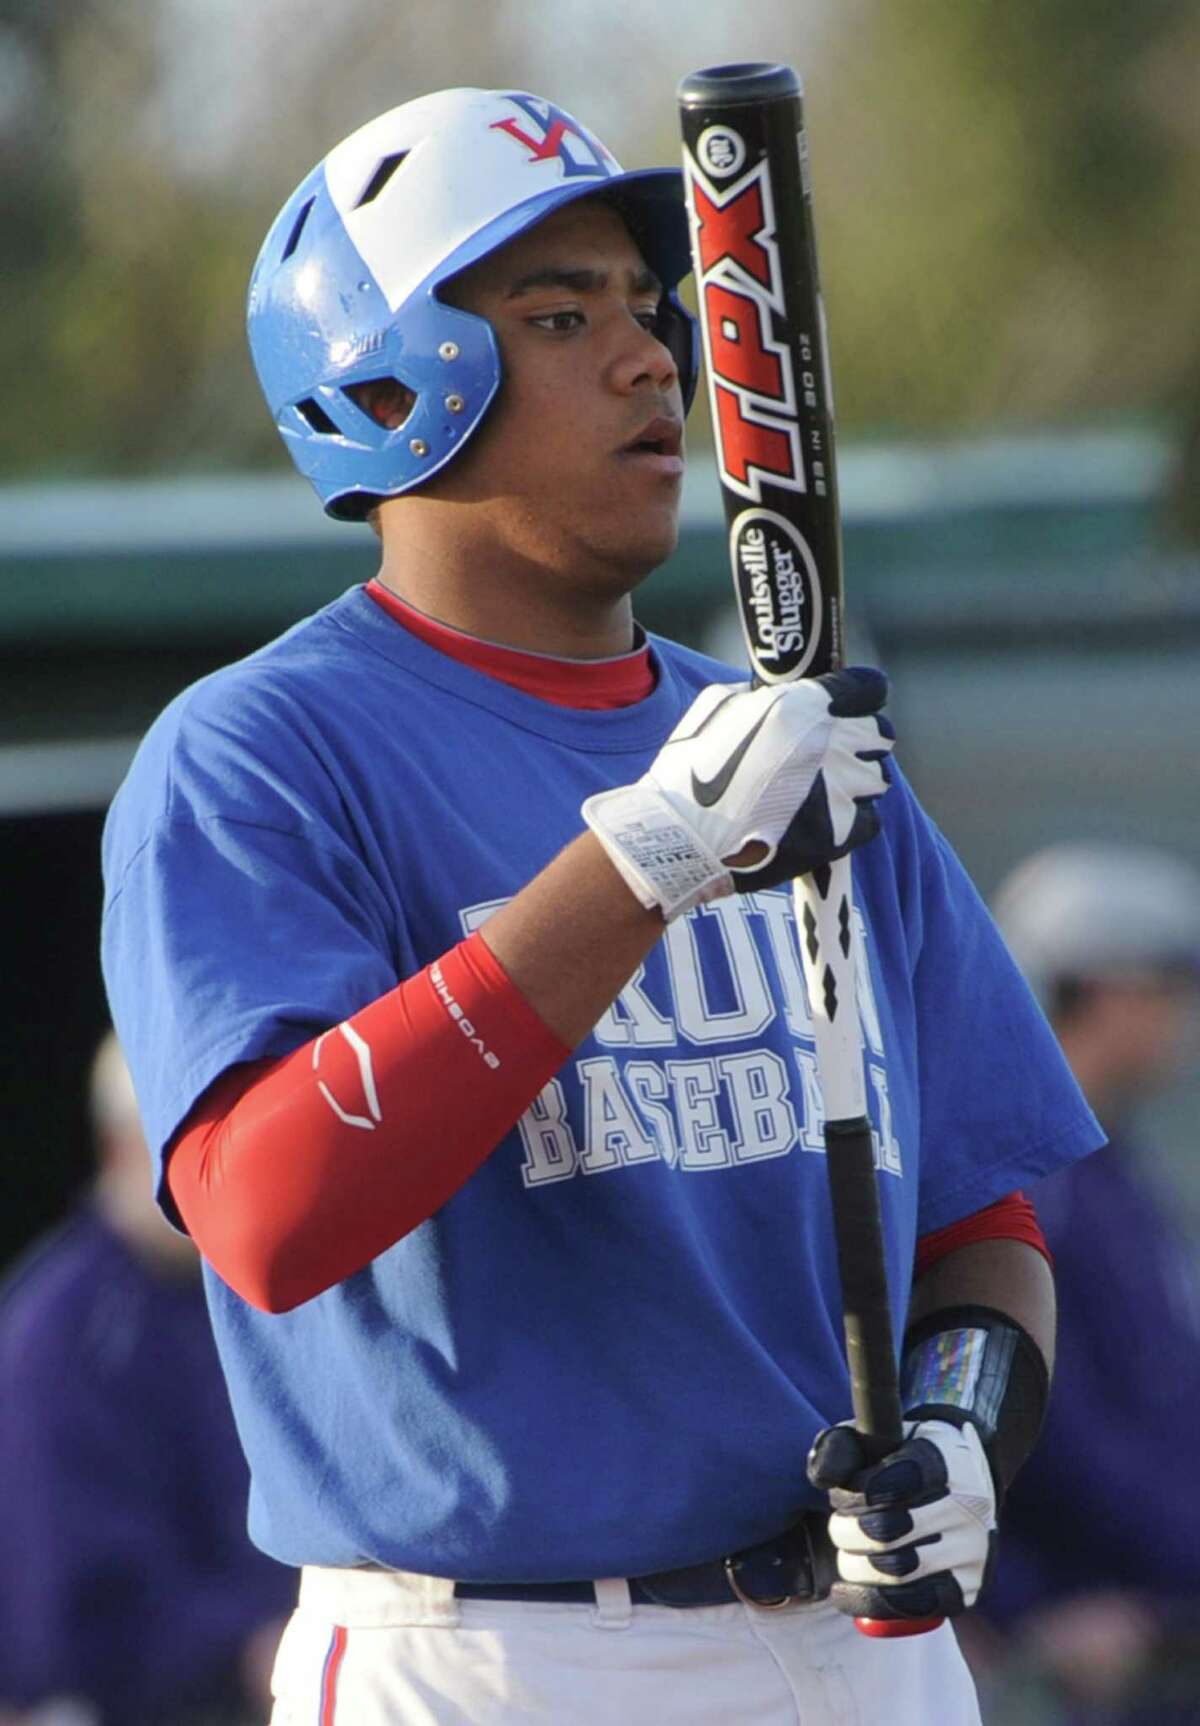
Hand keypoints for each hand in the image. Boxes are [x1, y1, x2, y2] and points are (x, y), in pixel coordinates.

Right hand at [582, 666, 893, 920]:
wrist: (681, 839)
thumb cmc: (690, 769)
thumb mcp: (719, 706)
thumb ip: (766, 696)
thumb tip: (784, 696)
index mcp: (804, 705)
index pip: (869, 688)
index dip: (859, 695)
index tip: (848, 705)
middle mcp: (831, 744)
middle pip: (879, 733)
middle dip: (859, 739)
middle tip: (831, 753)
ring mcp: (840, 791)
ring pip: (875, 777)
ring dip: (855, 781)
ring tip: (820, 791)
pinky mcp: (841, 834)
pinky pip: (870, 819)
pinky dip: (852, 819)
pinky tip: (821, 819)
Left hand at [807, 1418, 996, 1622]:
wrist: (964, 1485)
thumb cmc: (905, 1461)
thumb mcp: (877, 1440)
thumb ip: (841, 1448)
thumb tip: (820, 1477)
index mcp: (945, 1460)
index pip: (892, 1482)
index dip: (853, 1494)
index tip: (841, 1496)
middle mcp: (969, 1504)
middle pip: (886, 1530)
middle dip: (846, 1531)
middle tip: (839, 1527)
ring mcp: (973, 1549)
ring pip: (898, 1571)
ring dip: (854, 1567)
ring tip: (846, 1556)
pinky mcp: (968, 1587)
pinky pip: (914, 1605)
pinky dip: (871, 1602)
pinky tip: (844, 1594)